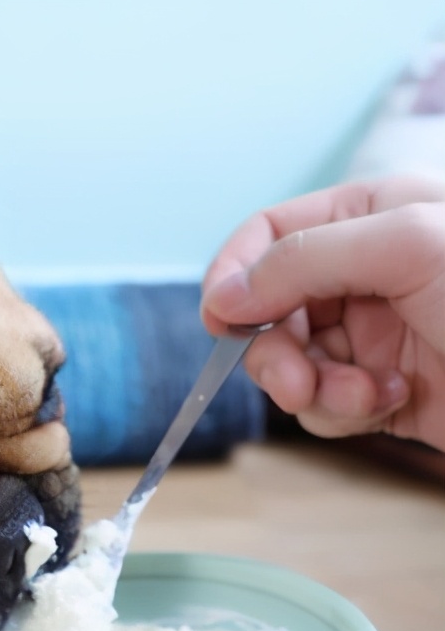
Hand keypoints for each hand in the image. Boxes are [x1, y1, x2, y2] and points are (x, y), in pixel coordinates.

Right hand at [201, 174, 444, 450]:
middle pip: (269, 307)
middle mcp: (365, 275)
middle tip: (293, 378)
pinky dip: (342, 412)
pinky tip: (391, 404)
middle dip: (272, 349)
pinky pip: (322, 405)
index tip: (221, 319)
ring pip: (289, 363)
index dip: (235, 272)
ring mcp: (372, 336)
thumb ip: (306, 258)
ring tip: (362, 396)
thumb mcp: (409, 247)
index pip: (271, 234)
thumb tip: (226, 293)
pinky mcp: (381, 392)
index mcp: (372, 218)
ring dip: (312, 388)